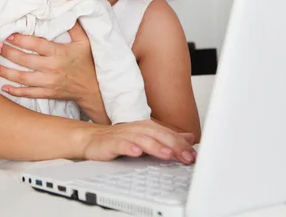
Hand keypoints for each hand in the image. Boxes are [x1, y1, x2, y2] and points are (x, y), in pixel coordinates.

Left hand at [0, 23, 97, 100]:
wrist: (93, 88)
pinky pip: (28, 93)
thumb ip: (74, 27)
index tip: (9, 35)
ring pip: (22, 78)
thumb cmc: (87, 63)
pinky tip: (4, 87)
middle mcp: (51, 68)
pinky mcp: (47, 93)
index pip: (35, 44)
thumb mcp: (84, 42)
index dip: (21, 39)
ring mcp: (48, 82)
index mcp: (58, 53)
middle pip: (24, 60)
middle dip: (7, 53)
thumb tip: (67, 10)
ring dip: (6, 72)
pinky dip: (15, 91)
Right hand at [81, 119, 196, 164]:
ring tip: (167, 153)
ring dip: (155, 146)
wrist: (92, 139)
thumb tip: (190, 138)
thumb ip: (168, 138)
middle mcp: (137, 129)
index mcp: (147, 128)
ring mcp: (123, 135)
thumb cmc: (120, 139)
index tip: (193, 156)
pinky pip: (120, 144)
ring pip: (141, 139)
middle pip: (158, 135)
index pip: (168, 135)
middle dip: (173, 145)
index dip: (182, 145)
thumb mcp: (148, 138)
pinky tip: (136, 152)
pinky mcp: (110, 143)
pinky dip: (128, 147)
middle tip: (186, 156)